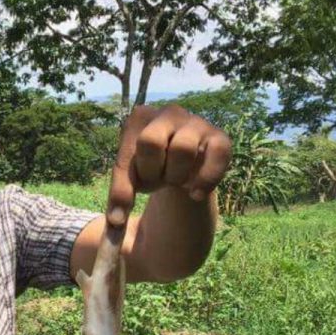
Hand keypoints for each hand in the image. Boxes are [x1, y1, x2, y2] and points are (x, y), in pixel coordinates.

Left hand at [107, 104, 231, 225]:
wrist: (182, 166)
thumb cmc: (150, 167)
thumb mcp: (131, 179)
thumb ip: (121, 197)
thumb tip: (115, 222)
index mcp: (140, 117)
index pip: (127, 152)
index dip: (124, 186)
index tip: (120, 215)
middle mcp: (169, 112)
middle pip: (150, 142)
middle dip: (151, 172)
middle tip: (155, 181)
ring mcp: (196, 122)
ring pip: (182, 149)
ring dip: (175, 176)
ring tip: (175, 179)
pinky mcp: (220, 137)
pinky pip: (218, 154)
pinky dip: (206, 179)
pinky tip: (195, 194)